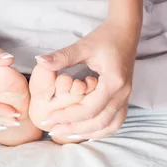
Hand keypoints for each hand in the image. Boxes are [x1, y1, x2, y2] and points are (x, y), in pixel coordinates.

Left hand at [34, 19, 138, 138]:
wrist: (126, 32)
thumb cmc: (105, 38)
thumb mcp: (83, 46)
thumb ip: (62, 56)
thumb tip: (40, 61)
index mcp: (113, 81)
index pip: (90, 108)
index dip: (68, 116)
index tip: (49, 118)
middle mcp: (123, 92)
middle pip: (99, 121)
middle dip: (76, 128)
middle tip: (53, 130)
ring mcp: (126, 97)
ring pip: (110, 125)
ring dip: (89, 133)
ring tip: (67, 134)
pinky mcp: (125, 98)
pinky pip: (116, 121)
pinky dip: (102, 130)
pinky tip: (86, 131)